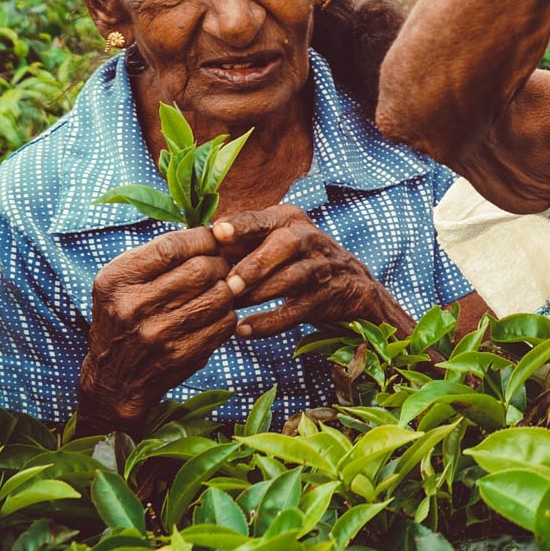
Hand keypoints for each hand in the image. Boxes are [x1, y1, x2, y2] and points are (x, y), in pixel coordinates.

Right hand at [79, 227, 235, 433]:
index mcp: (116, 281)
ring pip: (221, 294)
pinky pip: (226, 322)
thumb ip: (158, 255)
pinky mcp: (182, 355)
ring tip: (217, 289)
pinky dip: (227, 314)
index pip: (171, 247)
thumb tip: (212, 231)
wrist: (114, 380)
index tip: (214, 238)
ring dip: (227, 289)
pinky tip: (213, 314)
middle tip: (218, 267)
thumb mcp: (122, 282)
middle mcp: (132, 307)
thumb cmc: (124, 317)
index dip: (202, 238)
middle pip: (201, 270)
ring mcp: (158, 334)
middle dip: (219, 264)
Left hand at [211, 205, 413, 338]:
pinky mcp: (324, 299)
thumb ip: (242, 239)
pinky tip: (245, 331)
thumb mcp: (276, 237)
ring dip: (261, 292)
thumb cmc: (297, 257)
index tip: (217, 232)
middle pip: (285, 245)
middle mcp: (309, 239)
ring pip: (292, 278)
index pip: (263, 219)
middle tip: (229, 283)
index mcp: (289, 220)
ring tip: (233, 306)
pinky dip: (270, 323)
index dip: (241, 226)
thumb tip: (197, 244)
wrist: (352, 284)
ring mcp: (320, 269)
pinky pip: (296, 312)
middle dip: (256, 264)